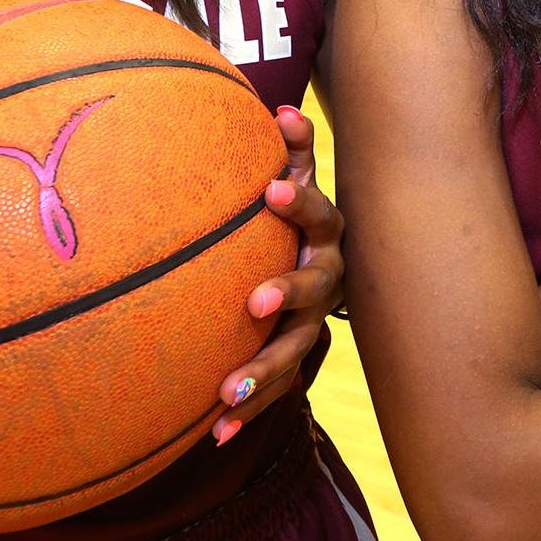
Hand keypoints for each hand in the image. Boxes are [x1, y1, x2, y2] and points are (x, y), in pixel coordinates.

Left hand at [212, 104, 344, 445]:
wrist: (311, 270)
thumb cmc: (289, 214)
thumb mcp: (294, 179)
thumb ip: (291, 149)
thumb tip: (280, 106)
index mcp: (323, 231)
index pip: (318, 211)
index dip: (300, 201)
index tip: (271, 189)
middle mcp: (325, 277)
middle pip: (315, 286)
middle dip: (288, 292)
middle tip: (255, 301)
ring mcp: (311, 322)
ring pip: (295, 349)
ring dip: (264, 370)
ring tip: (228, 388)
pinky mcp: (292, 357)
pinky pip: (274, 389)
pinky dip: (245, 413)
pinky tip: (214, 434)